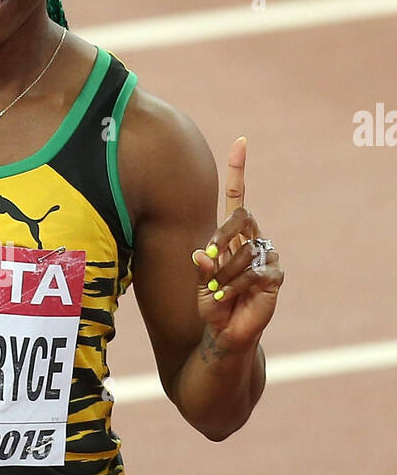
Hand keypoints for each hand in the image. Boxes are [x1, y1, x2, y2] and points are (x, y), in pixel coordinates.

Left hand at [191, 137, 283, 347]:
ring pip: (245, 251)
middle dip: (222, 234)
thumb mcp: (200, 283)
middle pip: (242, 216)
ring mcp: (266, 257)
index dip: (238, 171)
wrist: (226, 331)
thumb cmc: (212, 303)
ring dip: (225, 274)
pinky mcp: (275, 276)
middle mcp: (253, 240)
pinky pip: (254, 272)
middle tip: (210, 257)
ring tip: (217, 292)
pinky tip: (225, 297)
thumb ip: (203, 268)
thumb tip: (201, 253)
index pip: (238, 198)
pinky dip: (234, 286)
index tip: (240, 143)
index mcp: (234, 235)